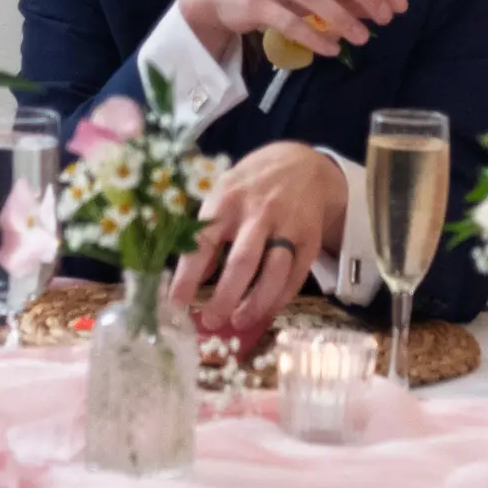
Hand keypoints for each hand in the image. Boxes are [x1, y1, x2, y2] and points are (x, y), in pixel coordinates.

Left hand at [171, 141, 346, 334]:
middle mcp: (259, 212)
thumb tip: (192, 280)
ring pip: (274, 272)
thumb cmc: (251, 186)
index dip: (189, 275)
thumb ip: (207, 234)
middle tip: (210, 322)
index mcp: (228, 200)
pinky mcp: (310, 239)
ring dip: (256, 304)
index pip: (204, 241)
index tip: (177, 303)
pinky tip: (265, 310)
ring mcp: (288, 225)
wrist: (302, 164)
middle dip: (225, 297)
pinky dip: (280, 299)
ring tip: (239, 322)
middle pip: (242, 262)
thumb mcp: (223, 195)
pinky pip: (296, 276)